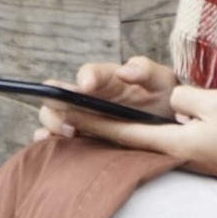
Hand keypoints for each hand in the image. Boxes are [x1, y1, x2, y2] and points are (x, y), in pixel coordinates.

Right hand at [34, 56, 176, 140]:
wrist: (169, 126)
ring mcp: (81, 118)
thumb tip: (124, 71)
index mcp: (106, 79)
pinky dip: (47, 142)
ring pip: (52, 116)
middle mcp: (87, 97)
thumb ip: (146, 70)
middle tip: (73, 119)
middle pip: (58, 94)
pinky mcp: (80, 138)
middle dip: (58, 103)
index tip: (86, 86)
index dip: (86, 77)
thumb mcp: (162, 81)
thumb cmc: (164, 99)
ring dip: (53, 123)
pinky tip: (53, 146)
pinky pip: (55, 139)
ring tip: (69, 134)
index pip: (90, 73)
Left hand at [48, 83, 216, 216]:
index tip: (60, 113)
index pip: (121, 130)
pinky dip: (131, 140)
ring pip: (136, 145)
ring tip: (76, 125)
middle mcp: (171, 154)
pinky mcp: (191, 160)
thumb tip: (166, 101)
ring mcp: (181, 159)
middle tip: (55, 120)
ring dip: (105, 134)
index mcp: (172, 142)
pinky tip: (122, 136)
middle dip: (88, 128)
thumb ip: (184, 97)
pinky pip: (154, 148)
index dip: (89, 120)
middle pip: (121, 140)